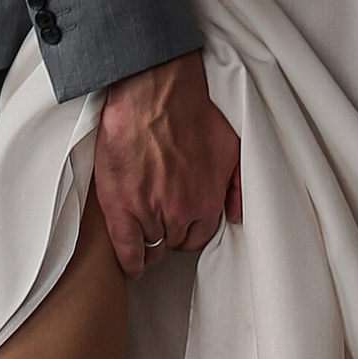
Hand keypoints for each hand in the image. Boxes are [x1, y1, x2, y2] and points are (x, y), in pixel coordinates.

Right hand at [92, 51, 239, 277]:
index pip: (200, 235)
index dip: (189, 231)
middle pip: (175, 241)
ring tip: (142, 238)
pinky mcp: (121, 208)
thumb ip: (236, 185)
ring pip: (152, 245)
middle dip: (169, 233)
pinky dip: (130, 261)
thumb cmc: (190, 111)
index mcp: (207, 200)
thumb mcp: (230, 147)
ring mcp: (149, 212)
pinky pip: (127, 250)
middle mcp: (180, 212)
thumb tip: (236, 213)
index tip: (181, 229)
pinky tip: (131, 266)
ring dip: (149, 242)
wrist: (153, 93)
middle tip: (160, 223)